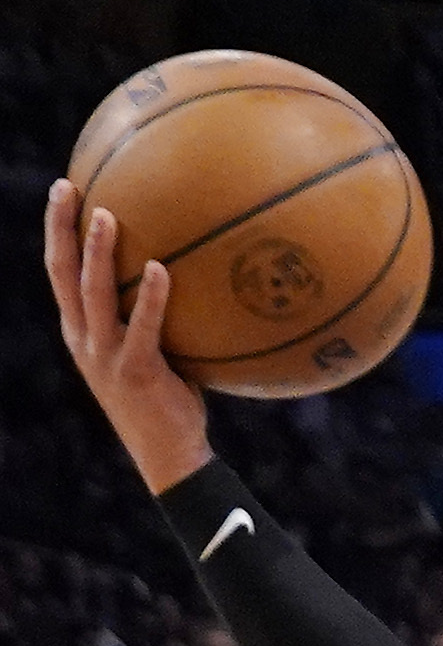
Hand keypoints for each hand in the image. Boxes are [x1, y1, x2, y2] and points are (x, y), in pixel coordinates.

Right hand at [44, 183, 210, 495]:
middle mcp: (85, 341)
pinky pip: (143, 328)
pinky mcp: (136, 373)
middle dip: (60, 228)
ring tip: (105, 215)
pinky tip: (160, 268)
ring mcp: (107, 358)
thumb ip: (152, 318)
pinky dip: (151, 298)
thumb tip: (183, 271)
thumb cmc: (166, 402)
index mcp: (82, 333)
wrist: (170, 458)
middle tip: (67, 187)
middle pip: (62, 274)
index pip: (59, 274)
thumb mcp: (149, 353)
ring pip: (93, 295)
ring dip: (96, 254)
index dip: (56, 231)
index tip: (63, 191)